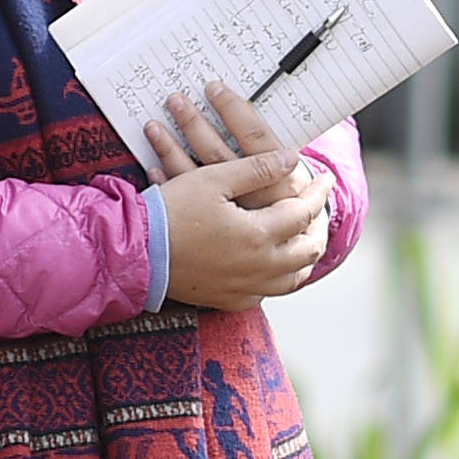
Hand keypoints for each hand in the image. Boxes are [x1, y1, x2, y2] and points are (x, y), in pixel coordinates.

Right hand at [158, 123, 333, 309]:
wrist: (134, 253)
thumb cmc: (170, 213)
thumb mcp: (213, 179)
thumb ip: (257, 168)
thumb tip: (291, 159)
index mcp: (258, 235)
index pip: (303, 213)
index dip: (317, 193)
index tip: (324, 179)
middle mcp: (258, 267)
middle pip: (307, 251)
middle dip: (317, 227)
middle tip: (318, 209)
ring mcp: (245, 288)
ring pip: (291, 278)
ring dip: (302, 256)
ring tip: (303, 237)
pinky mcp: (228, 300)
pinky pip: (266, 294)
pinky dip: (277, 277)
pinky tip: (273, 264)